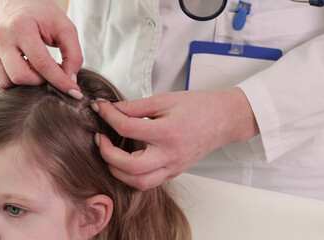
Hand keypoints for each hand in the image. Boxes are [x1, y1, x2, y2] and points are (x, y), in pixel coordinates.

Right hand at [0, 0, 83, 98]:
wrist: (18, 3)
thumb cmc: (44, 17)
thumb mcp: (65, 29)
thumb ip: (73, 55)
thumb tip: (69, 82)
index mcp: (21, 26)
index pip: (41, 63)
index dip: (59, 81)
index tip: (73, 92)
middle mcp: (0, 36)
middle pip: (19, 77)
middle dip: (39, 82)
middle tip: (49, 74)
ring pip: (5, 83)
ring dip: (23, 84)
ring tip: (34, 70)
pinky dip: (11, 82)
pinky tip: (22, 69)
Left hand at [92, 88, 258, 189]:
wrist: (223, 119)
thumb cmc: (197, 106)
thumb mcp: (164, 100)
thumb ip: (135, 106)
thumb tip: (111, 109)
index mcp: (168, 132)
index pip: (128, 128)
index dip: (108, 117)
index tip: (100, 108)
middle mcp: (170, 155)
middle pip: (130, 167)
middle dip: (107, 154)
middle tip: (101, 138)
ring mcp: (173, 167)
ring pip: (137, 182)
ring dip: (117, 170)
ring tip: (109, 152)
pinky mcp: (173, 173)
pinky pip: (147, 183)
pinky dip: (130, 176)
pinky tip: (124, 162)